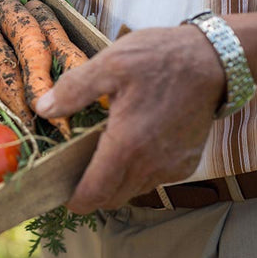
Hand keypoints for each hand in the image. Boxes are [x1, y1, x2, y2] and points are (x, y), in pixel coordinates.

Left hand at [34, 25, 226, 213]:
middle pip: (112, 198)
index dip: (74, 199)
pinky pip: (154, 179)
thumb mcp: (110, 63)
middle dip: (90, 191)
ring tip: (102, 152)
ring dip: (115, 181)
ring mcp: (171, 166)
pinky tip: (131, 144)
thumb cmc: (159, 58)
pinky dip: (138, 171)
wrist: (214, 59)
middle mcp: (151, 164)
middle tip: (74, 169)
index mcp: (127, 145)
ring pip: (133, 190)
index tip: (59, 189)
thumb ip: (73, 89)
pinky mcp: (186, 162)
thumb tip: (43, 108)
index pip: (94, 194)